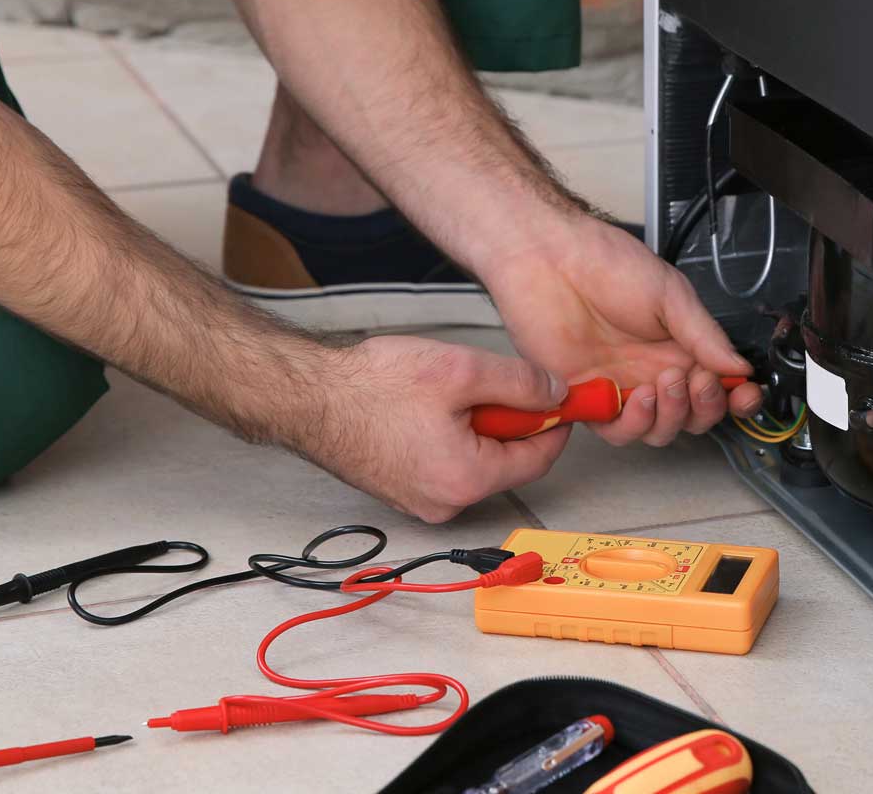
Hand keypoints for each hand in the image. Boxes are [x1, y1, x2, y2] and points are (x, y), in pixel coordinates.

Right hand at [296, 335, 570, 521]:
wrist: (308, 397)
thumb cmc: (372, 386)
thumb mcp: (462, 370)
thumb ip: (520, 383)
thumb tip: (556, 393)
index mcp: (467, 480)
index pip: (540, 459)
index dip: (556, 423)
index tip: (564, 398)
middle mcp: (446, 503)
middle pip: (508, 462)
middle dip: (511, 421)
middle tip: (491, 383)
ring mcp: (421, 502)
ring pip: (477, 461)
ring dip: (479, 427)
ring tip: (450, 392)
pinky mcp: (402, 491)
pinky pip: (447, 464)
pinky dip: (452, 436)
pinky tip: (429, 407)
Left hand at [485, 215, 765, 446]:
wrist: (552, 259)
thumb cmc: (606, 264)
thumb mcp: (671, 294)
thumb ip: (705, 335)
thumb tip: (739, 366)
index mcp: (680, 345)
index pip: (717, 385)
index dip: (735, 398)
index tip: (745, 395)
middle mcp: (653, 370)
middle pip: (692, 416)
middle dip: (704, 407)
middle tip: (698, 381)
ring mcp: (622, 385)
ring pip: (658, 431)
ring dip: (671, 417)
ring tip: (665, 385)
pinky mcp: (587, 397)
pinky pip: (616, 431)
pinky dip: (633, 423)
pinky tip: (637, 397)